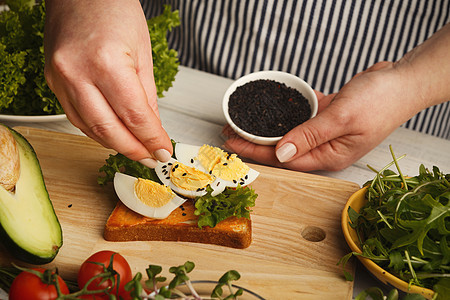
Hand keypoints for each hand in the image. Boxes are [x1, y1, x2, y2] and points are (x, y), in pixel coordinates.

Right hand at [44, 0, 171, 167]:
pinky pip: (77, 117)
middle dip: (135, 150)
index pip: (135, 117)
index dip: (152, 140)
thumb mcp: (143, 53)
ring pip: (90, 129)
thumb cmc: (112, 9)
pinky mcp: (52, 82)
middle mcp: (77, 73)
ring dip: (116, 144)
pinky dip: (98, 131)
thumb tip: (152, 129)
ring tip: (137, 150)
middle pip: (109, 130)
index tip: (164, 151)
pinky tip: (114, 135)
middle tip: (153, 159)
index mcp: (106, 63)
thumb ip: (147, 96)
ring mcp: (60, 79)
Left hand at [222, 62, 428, 170]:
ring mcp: (324, 132)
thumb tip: (281, 152)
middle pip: (281, 148)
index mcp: (329, 156)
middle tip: (228, 133)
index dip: (255, 151)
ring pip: (287, 133)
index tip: (233, 143)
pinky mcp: (326, 116)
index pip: (284, 158)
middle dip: (253, 142)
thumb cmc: (382, 101)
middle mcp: (324, 147)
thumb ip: (310, 135)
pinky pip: (298, 117)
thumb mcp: (342, 118)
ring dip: (263, 128)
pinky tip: (265, 110)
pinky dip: (282, 114)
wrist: (402, 80)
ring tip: (240, 123)